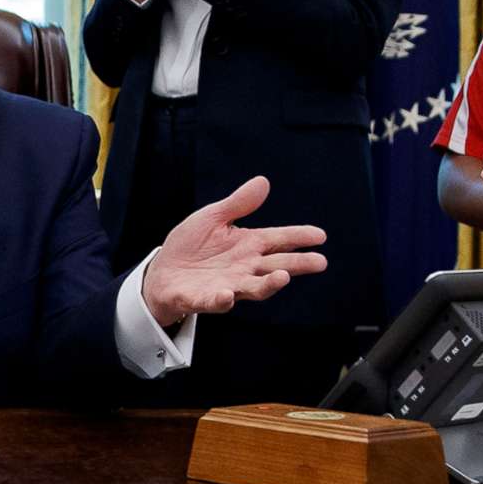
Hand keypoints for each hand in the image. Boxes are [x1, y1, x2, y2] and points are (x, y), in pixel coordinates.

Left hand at [140, 174, 327, 326]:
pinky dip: (223, 300)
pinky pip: (216, 301)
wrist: (162, 272)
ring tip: (283, 277)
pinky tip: (228, 294)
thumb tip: (263, 182)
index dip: (299, 237)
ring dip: (268, 284)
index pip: (278, 240)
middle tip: (319, 262)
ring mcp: (227, 284)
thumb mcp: (213, 217)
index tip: (320, 236)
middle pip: (276, 266)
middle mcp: (244, 267)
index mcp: (247, 245)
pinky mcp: (204, 298)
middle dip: (298, 264)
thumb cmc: (191, 246)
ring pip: (253, 288)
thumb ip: (238, 204)